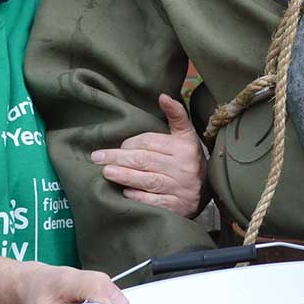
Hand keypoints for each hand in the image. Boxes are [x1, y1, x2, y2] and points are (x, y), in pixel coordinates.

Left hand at [92, 94, 205, 217]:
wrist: (206, 192)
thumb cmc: (189, 159)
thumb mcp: (186, 136)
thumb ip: (176, 115)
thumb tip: (163, 96)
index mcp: (185, 147)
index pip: (151, 142)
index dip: (130, 144)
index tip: (118, 147)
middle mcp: (184, 168)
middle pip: (146, 160)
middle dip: (119, 158)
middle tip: (98, 157)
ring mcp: (181, 189)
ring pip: (148, 180)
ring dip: (124, 176)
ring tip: (106, 172)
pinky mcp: (176, 207)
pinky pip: (152, 201)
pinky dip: (136, 196)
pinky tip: (124, 192)